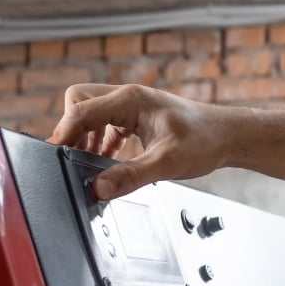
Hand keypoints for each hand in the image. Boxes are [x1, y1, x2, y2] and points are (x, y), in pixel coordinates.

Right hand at [49, 83, 232, 199]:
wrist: (229, 136)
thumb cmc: (205, 140)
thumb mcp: (166, 163)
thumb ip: (130, 176)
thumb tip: (98, 188)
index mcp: (130, 100)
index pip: (80, 110)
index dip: (63, 134)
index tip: (55, 157)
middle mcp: (128, 97)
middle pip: (79, 102)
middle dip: (71, 129)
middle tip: (73, 158)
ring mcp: (132, 106)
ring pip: (91, 112)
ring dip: (85, 136)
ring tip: (89, 163)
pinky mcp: (137, 118)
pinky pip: (106, 123)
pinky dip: (100, 141)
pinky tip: (106, 161)